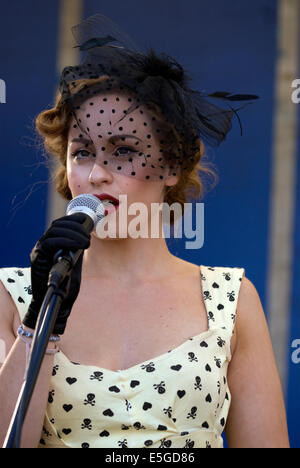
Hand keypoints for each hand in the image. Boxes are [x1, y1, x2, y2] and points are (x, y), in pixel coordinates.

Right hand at [22, 212, 90, 333]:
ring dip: (73, 233)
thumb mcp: (74, 262)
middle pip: (57, 225)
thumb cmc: (66, 285)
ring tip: (86, 242)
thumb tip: (86, 236)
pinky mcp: (37, 259)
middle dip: (75, 227)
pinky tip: (78, 246)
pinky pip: (50, 243)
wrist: (57, 304)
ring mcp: (39, 251)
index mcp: (51, 244)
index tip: (86, 221)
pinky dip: (66, 241)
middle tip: (88, 237)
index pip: (60, 224)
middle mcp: (42, 245)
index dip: (73, 219)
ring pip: (54, 231)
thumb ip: (76, 249)